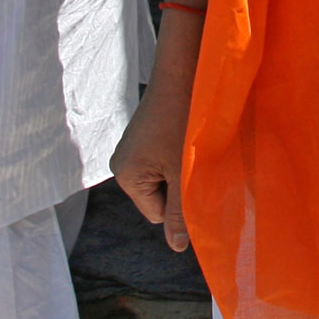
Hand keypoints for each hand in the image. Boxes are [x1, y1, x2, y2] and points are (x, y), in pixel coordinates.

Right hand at [112, 63, 195, 252]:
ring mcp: (133, 147)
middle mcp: (122, 163)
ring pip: (165, 175)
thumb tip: (178, 247)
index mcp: (126, 176)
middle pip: (159, 195)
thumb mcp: (184, 172)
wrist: (185, 72)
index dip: (179, 202)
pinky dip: (179, 152)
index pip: (156, 213)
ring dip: (182, 166)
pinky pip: (164, 157)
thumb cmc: (184, 121)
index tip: (194, 176)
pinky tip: (189, 134)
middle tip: (195, 158)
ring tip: (193, 144)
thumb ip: (180, 211)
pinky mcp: (145, 134)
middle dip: (180, 184)